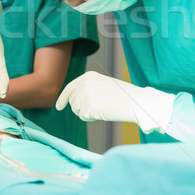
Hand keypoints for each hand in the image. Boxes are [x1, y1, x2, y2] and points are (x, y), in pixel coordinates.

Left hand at [56, 71, 175, 132]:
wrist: (135, 102)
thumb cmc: (123, 95)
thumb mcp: (103, 84)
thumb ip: (88, 88)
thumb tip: (74, 99)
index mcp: (88, 76)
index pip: (70, 88)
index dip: (63, 98)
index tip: (59, 107)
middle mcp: (84, 83)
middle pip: (72, 102)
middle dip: (80, 108)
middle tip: (98, 107)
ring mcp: (85, 95)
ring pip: (77, 110)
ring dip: (87, 113)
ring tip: (102, 108)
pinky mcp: (88, 106)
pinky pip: (83, 117)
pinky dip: (91, 118)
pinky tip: (103, 113)